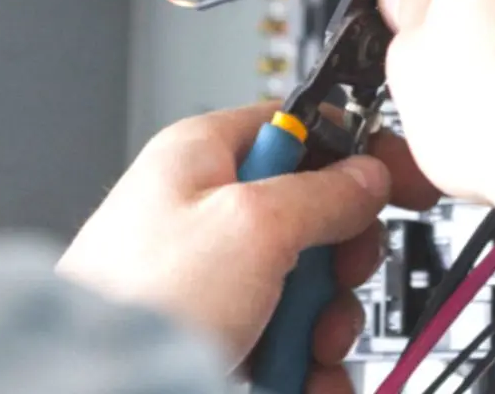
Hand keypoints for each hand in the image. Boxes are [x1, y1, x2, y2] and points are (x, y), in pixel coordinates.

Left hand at [58, 104, 436, 392]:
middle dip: (338, 264)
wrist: (96, 385)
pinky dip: (303, 366)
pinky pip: (283, 342)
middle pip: (312, 218)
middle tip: (334, 284)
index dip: (352, 154)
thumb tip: (366, 174)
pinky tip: (303, 382)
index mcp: (203, 156)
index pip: (298, 128)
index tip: (398, 184)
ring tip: (306, 351)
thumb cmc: (142, 297)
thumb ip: (322, 192)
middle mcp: (205, 211)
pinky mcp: (214, 334)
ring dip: (323, 326)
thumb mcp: (252, 224)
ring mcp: (209, 278)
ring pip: (303, 288)